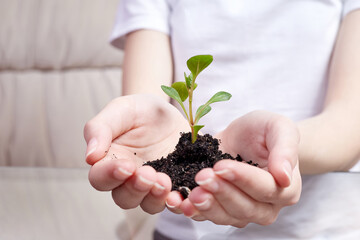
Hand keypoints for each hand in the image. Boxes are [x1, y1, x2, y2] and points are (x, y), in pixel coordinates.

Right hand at [84, 94, 188, 213]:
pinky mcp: (175, 184)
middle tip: (148, 173)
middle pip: (124, 198)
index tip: (127, 165)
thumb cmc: (138, 109)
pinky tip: (182, 195)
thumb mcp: (120, 110)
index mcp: (109, 162)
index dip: (111, 176)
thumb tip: (90, 156)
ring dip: (155, 198)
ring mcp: (153, 185)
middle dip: (136, 189)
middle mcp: (129, 179)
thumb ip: (101, 128)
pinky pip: (175, 202)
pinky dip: (179, 203)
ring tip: (164, 181)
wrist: (167, 111)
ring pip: (149, 205)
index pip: (100, 178)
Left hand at [167, 111, 300, 226]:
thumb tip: (285, 176)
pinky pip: (207, 216)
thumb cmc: (264, 131)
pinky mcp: (221, 210)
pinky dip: (193, 211)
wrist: (244, 137)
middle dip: (221, 193)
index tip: (221, 166)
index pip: (265, 189)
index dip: (243, 179)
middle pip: (245, 208)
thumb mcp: (278, 127)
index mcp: (286, 188)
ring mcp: (243, 212)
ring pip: (226, 217)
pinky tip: (180, 202)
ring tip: (191, 193)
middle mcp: (266, 206)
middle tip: (202, 177)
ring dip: (207, 206)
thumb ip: (285, 148)